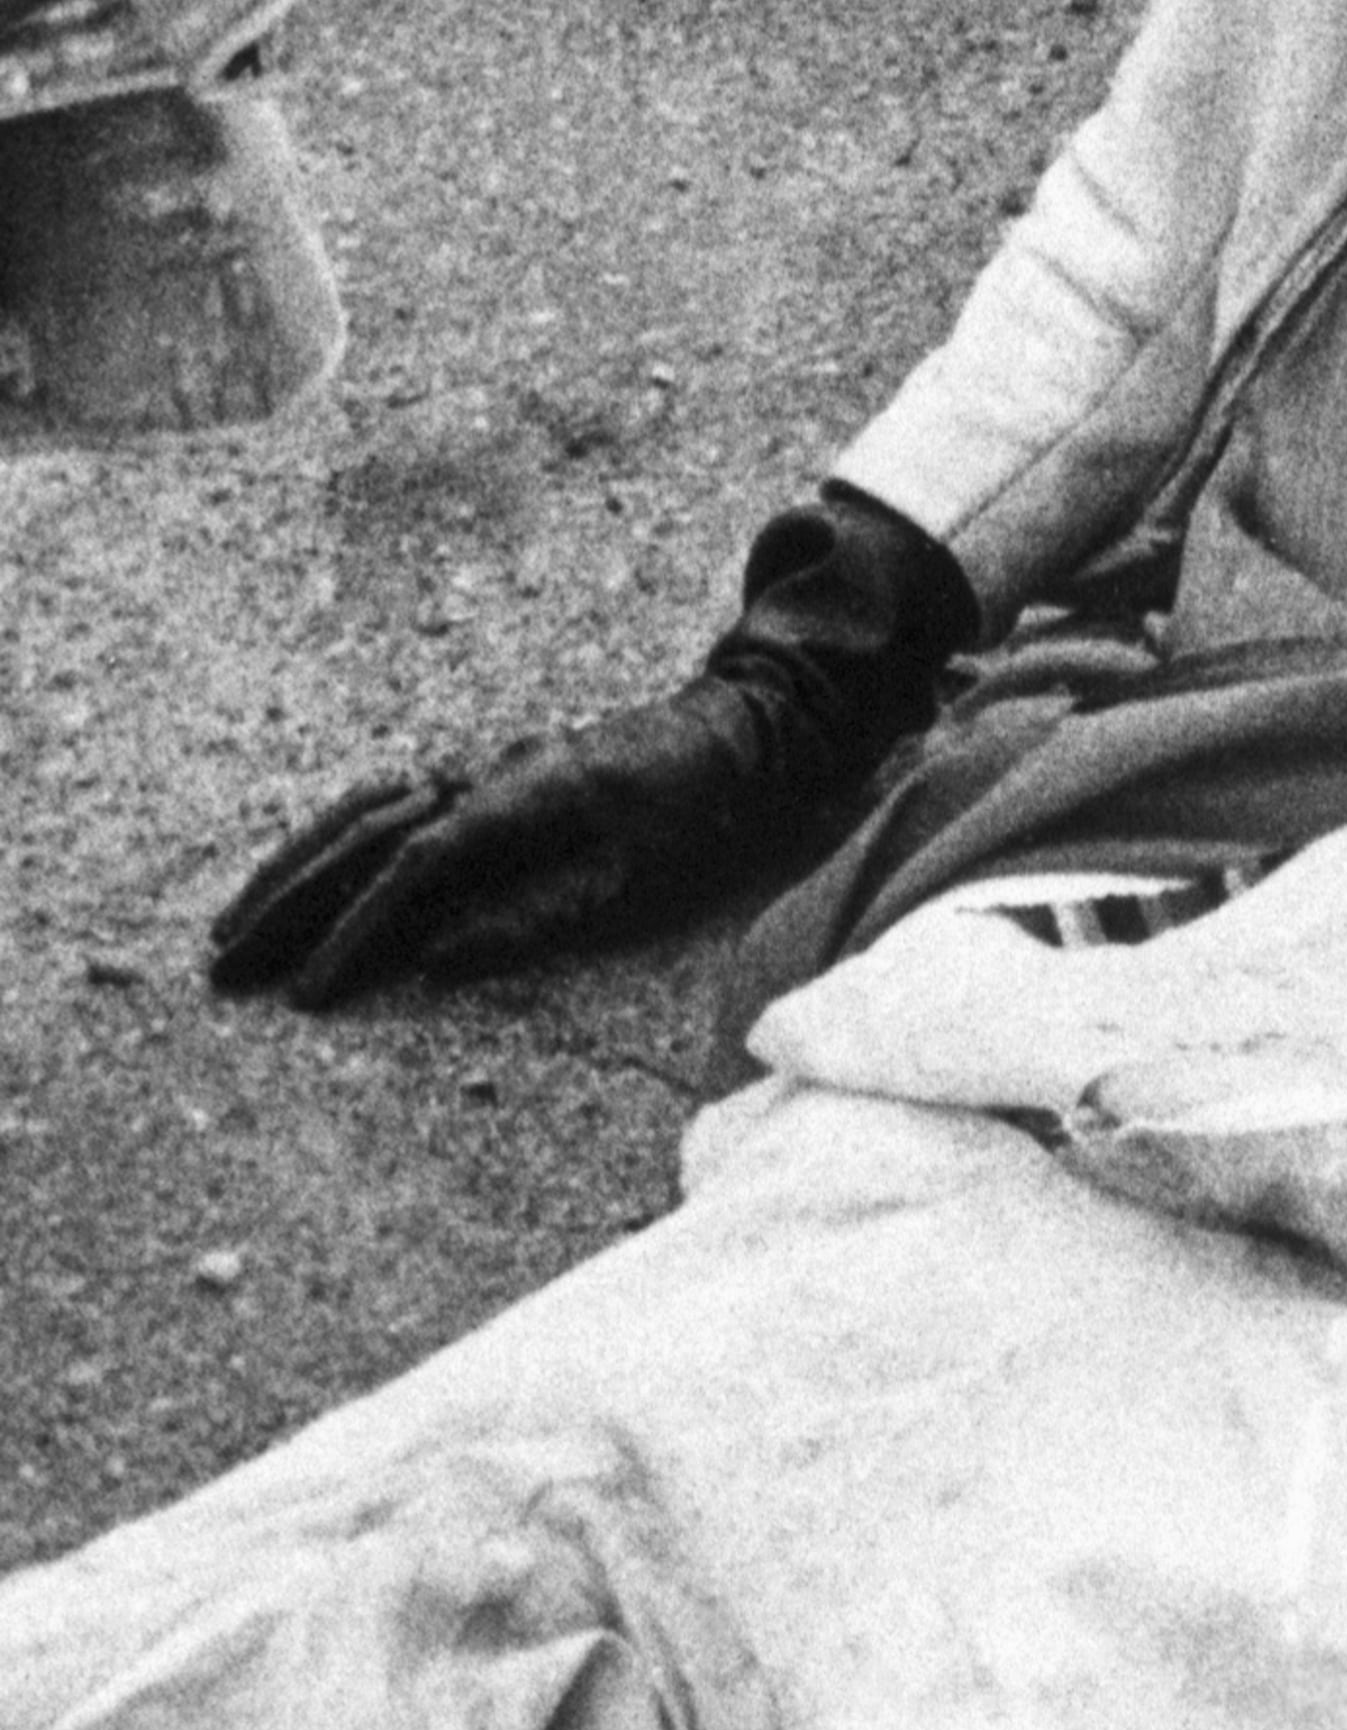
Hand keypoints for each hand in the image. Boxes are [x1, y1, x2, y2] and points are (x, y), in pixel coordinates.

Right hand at [205, 684, 815, 1007]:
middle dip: (287, 905)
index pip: (413, 868)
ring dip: (292, 869)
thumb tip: (433, 964)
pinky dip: (332, 839)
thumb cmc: (704, 817)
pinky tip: (299, 875)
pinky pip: (387, 800)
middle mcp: (488, 771)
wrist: (741, 736)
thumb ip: (536, 922)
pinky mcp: (484, 774)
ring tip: (233, 927)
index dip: (353, 932)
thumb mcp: (639, 883)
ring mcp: (481, 765)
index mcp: (526, 797)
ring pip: (359, 810)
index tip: (307, 993)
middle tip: (222, 968)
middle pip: (361, 833)